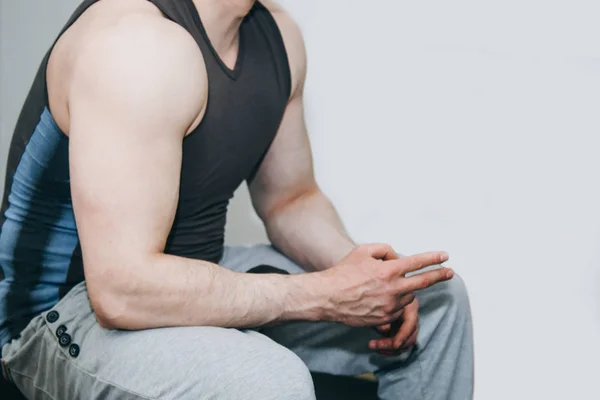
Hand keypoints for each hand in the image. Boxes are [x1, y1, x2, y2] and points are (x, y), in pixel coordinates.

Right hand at [317, 243, 451, 326]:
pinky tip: (380, 298)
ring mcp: (390, 305)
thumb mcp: (362, 251)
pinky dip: (394, 303)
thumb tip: (398, 257)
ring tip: (387, 286)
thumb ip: (384, 249)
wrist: (328, 297)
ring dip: (405, 290)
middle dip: (439, 276)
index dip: (433, 258)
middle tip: (450, 273)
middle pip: (424, 282)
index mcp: (389, 270)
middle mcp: (393, 288)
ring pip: (408, 296)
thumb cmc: (343, 272)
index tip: (445, 256)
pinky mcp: (385, 318)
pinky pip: (397, 309)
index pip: (418, 262)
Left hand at [370, 298, 418, 355]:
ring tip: (373, 345)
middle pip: (409, 338)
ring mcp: (407, 326)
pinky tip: (377, 347)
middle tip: (375, 345)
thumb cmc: (380, 293)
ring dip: (389, 349)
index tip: (395, 345)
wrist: (378, 288)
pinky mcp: (401, 332)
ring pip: (404, 344)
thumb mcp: (382, 300)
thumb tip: (385, 330)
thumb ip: (384, 314)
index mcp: (410, 307)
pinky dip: (388, 349)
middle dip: (393, 345)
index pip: (411, 325)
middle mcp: (412, 318)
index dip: (403, 336)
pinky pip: (398, 345)